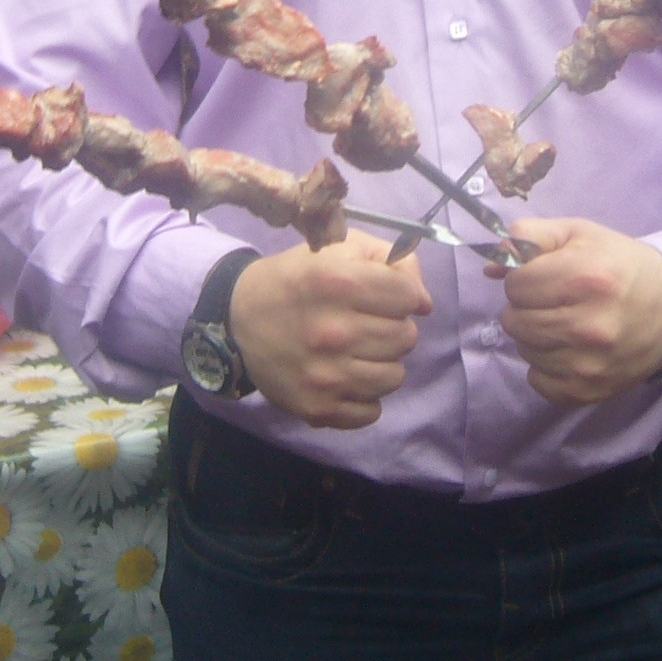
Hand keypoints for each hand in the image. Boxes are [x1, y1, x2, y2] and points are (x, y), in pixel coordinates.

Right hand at [227, 232, 432, 428]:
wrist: (239, 318)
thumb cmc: (299, 279)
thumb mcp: (340, 249)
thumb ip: (391, 261)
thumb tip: (423, 302)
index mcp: (338, 283)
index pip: (409, 297)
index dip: (403, 296)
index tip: (386, 298)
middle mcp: (332, 331)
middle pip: (406, 338)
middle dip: (393, 328)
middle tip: (366, 324)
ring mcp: (325, 375)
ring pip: (394, 377)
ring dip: (382, 363)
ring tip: (357, 351)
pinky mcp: (317, 408)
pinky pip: (371, 411)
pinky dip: (364, 397)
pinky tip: (345, 377)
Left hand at [496, 216, 661, 405]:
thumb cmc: (618, 264)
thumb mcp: (578, 233)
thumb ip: (530, 236)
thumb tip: (494, 263)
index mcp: (585, 278)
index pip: (516, 284)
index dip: (523, 277)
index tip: (542, 277)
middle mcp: (587, 325)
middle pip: (514, 320)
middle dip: (524, 307)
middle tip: (549, 301)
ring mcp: (588, 363)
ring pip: (524, 350)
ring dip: (533, 335)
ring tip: (560, 323)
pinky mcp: (588, 390)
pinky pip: (538, 382)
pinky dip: (543, 367)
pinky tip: (565, 349)